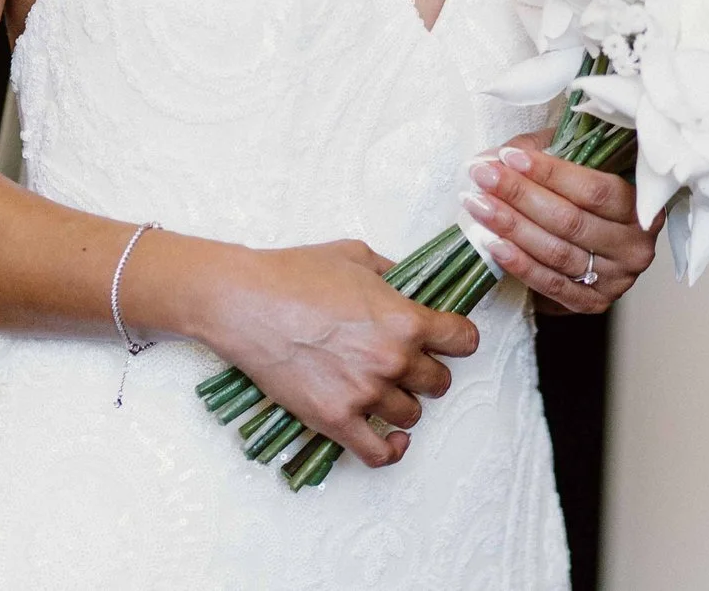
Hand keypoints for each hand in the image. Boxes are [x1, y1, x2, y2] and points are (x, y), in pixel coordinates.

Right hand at [193, 239, 479, 468]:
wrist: (245, 302)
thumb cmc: (294, 273)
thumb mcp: (355, 255)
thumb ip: (392, 273)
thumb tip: (408, 284)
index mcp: (404, 318)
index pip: (463, 340)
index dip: (459, 338)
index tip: (450, 340)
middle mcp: (393, 360)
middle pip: (439, 381)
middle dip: (427, 370)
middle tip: (406, 362)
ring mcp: (365, 394)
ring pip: (412, 414)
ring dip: (404, 402)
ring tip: (385, 389)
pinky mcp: (336, 420)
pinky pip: (380, 453)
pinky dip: (391, 449)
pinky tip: (391, 437)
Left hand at [460, 132, 657, 314]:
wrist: (600, 242)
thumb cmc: (587, 195)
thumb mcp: (580, 164)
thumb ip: (547, 152)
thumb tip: (500, 155)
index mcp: (642, 207)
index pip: (593, 190)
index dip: (549, 173)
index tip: (509, 157)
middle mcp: (635, 246)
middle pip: (570, 221)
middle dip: (519, 195)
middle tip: (482, 176)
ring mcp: (616, 279)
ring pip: (556, 252)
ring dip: (511, 226)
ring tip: (477, 204)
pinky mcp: (592, 302)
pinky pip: (550, 284)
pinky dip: (518, 263)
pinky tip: (492, 243)